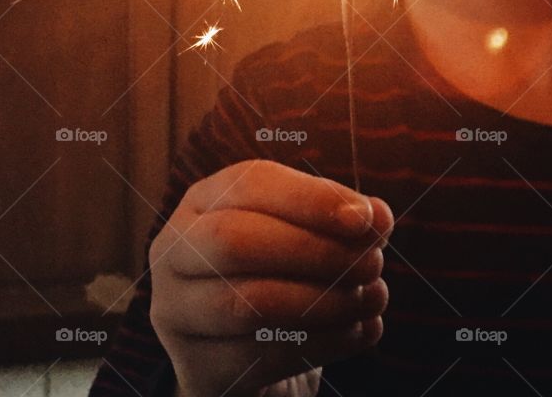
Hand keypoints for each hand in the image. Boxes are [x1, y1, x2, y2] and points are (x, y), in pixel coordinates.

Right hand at [149, 160, 392, 396]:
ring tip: (375, 297)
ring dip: (326, 301)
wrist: (252, 347)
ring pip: (248, 304)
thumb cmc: (285, 268)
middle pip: (236, 242)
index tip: (367, 218)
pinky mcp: (195, 367)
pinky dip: (322, 343)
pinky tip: (359, 331)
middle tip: (374, 263)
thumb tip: (376, 217)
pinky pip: (259, 357)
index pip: (252, 184)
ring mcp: (175, 312)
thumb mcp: (309, 230)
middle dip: (316, 250)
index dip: (312, 199)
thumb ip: (342, 218)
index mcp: (205, 200)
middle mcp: (175, 250)